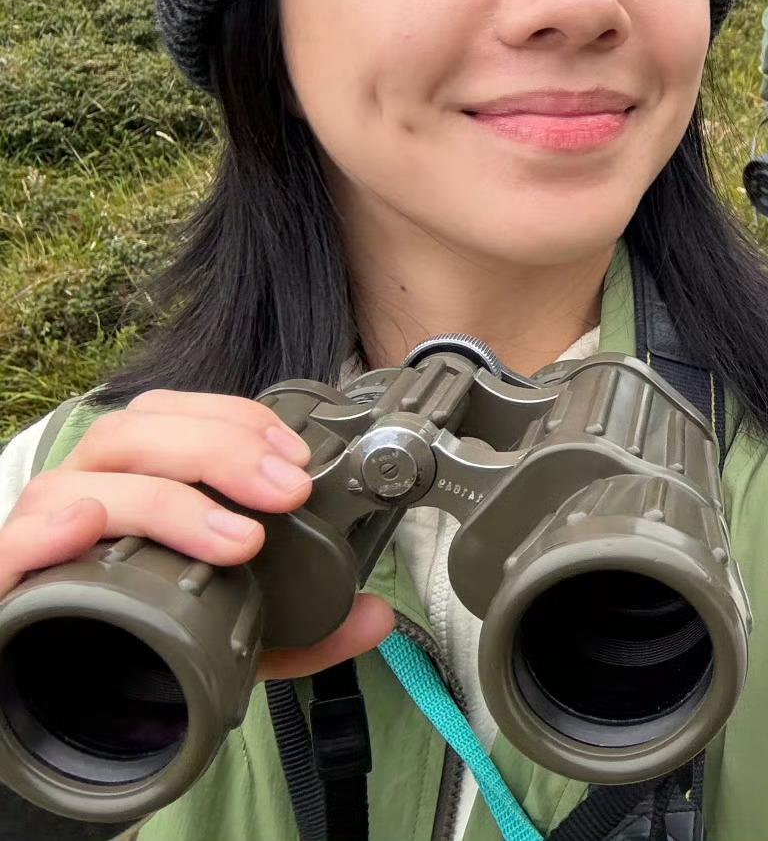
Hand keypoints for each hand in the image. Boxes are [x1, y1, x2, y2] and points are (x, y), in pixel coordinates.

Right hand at [0, 392, 393, 681]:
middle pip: (138, 433)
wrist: (40, 706)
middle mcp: (81, 494)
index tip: (299, 458)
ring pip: (86, 478)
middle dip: (223, 450)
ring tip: (236, 537)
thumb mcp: (230, 636)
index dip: (239, 421)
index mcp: (130, 482)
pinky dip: (51, 528)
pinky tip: (90, 525)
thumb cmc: (137, 642)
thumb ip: (303, 630)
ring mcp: (37, 534)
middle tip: (288, 493)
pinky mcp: (5, 582)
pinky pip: (15, 541)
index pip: (175, 415)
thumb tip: (375, 618)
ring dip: (168, 497)